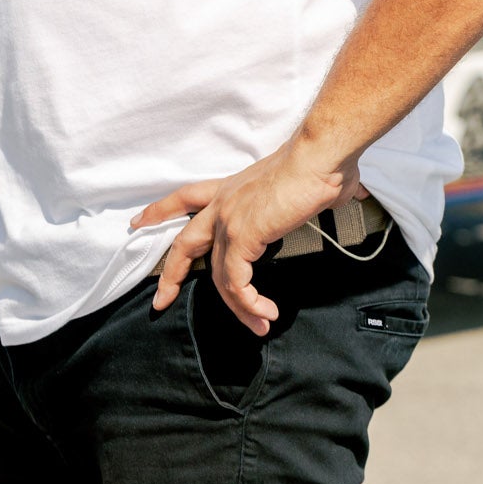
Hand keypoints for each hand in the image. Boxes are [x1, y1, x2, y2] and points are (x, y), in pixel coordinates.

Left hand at [131, 141, 362, 334]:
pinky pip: (237, 283)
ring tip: (259, 326)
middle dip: (169, 274)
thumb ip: (313, 194)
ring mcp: (229, 220)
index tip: (139, 222)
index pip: (185, 197)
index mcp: (231, 188)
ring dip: (238, 307)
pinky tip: (265, 314)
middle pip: (183, 242)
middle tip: (160, 300)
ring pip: (217, 276)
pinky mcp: (242, 236)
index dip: (161, 210)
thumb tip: (343, 190)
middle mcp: (223, 203)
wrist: (319, 157)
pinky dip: (249, 304)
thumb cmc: (319, 165)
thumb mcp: (305, 185)